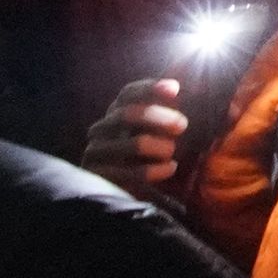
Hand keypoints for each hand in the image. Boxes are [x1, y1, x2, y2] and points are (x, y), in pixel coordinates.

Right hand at [81, 75, 191, 194]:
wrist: (128, 190)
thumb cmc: (149, 153)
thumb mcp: (157, 130)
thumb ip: (165, 109)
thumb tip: (176, 87)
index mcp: (115, 112)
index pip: (128, 94)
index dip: (150, 88)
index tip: (174, 88)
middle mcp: (100, 129)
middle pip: (127, 115)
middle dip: (158, 117)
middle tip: (182, 125)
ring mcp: (95, 152)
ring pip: (133, 143)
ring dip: (160, 146)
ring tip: (172, 152)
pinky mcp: (97, 176)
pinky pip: (131, 171)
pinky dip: (155, 170)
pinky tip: (170, 168)